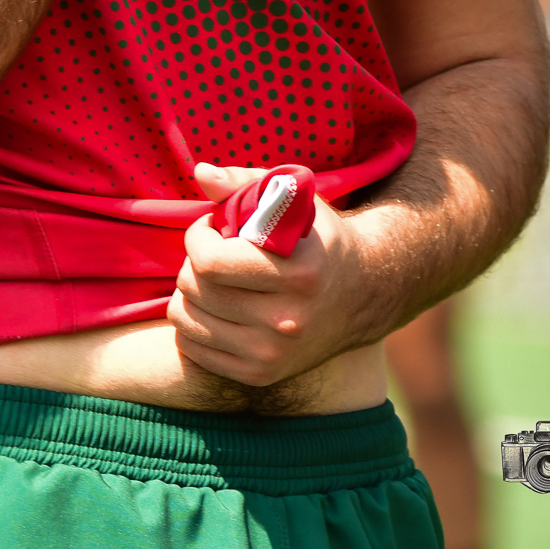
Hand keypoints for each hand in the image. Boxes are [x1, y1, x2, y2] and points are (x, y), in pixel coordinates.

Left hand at [167, 164, 358, 388]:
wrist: (362, 294)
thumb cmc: (316, 238)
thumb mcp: (293, 200)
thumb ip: (244, 182)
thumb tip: (200, 172)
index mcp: (298, 274)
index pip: (212, 262)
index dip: (197, 236)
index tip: (210, 226)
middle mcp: (287, 321)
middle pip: (196, 289)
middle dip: (192, 260)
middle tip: (212, 250)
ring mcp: (273, 355)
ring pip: (187, 320)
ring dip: (188, 291)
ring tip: (212, 277)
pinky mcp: (260, 376)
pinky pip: (192, 349)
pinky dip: (191, 324)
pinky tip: (215, 305)